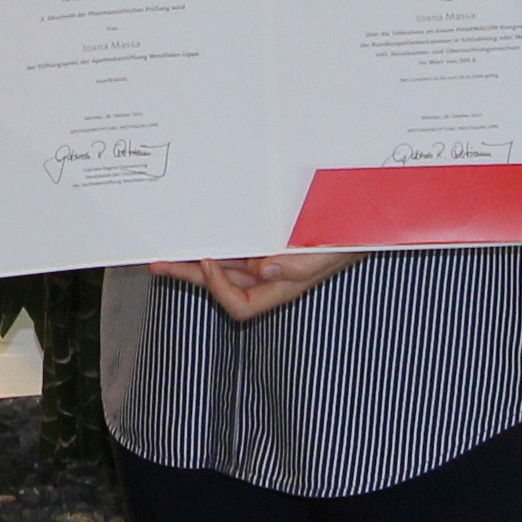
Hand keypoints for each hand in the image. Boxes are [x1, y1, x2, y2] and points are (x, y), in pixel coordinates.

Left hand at [149, 251, 361, 320]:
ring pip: (224, 265)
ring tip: (167, 248)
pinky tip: (198, 232)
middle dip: (190, 274)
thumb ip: (299, 266)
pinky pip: (234, 246)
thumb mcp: (329, 252)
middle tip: (159, 262)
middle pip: (222, 285)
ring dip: (196, 258)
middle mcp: (271, 277)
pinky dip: (216, 242)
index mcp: (283, 287)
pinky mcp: (266, 242)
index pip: (242, 304)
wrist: (361, 217)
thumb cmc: (349, 237)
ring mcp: (267, 260)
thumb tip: (264, 270)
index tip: (208, 261)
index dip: (219, 289)